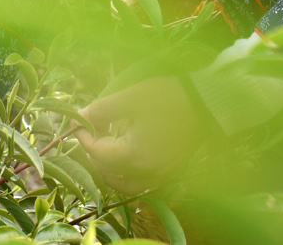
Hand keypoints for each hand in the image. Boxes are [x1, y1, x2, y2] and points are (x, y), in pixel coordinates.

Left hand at [75, 75, 208, 194]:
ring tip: (104, 144)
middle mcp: (146, 173)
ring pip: (123, 183)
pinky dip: (126, 173)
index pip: (97, 152)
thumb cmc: (167, 98)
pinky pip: (141, 182)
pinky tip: (125, 154)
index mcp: (134, 156)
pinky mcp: (169, 172)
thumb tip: (80, 117)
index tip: (77, 119)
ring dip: (108, 167)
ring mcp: (160, 176)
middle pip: (107, 170)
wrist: (206, 103)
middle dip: (93, 150)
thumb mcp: (130, 99)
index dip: (83, 135)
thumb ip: (102, 110)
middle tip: (91, 127)